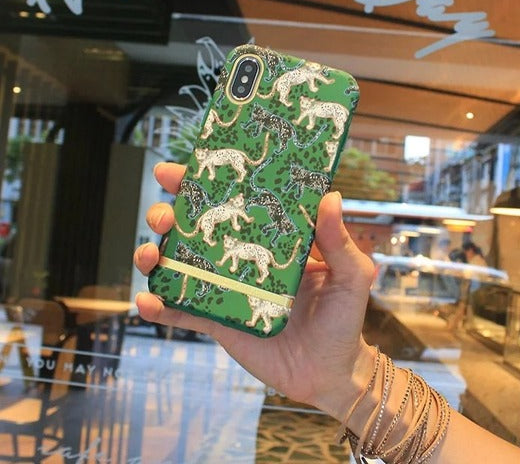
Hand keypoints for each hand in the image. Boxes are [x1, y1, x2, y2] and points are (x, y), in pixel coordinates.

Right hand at [134, 162, 376, 419]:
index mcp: (269, 239)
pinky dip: (160, 306)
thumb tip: (330, 196)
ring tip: (150, 253)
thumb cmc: (342, 318)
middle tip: (163, 213)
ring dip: (156, 254)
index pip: (235, 201)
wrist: (329, 372)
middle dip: (170, 213)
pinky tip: (147, 301)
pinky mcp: (218, 322)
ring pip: (181, 264)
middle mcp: (241, 257)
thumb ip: (339, 240)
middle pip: (198, 227)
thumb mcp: (349, 276)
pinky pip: (183, 312)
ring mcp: (226, 289)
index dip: (205, 184)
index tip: (180, 170)